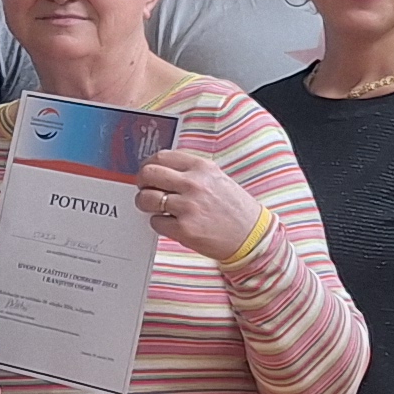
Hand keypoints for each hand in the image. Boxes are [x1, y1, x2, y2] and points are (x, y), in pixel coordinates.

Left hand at [136, 146, 268, 265]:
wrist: (252, 236)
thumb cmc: (235, 208)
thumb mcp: (217, 178)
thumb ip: (190, 172)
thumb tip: (162, 170)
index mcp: (201, 167)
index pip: (161, 157)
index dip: (148, 164)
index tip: (148, 171)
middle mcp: (193, 184)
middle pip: (148, 174)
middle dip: (141, 182)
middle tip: (144, 189)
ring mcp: (187, 207)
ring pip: (147, 198)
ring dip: (145, 203)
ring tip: (153, 207)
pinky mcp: (184, 229)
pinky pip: (155, 222)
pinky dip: (158, 223)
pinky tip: (169, 223)